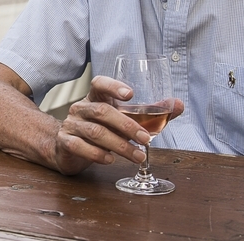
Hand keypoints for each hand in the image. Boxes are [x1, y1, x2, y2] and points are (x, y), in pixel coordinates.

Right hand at [53, 75, 183, 174]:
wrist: (68, 147)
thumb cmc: (102, 129)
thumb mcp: (123, 119)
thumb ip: (150, 112)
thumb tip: (178, 105)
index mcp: (95, 97)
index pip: (99, 83)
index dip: (113, 86)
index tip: (130, 94)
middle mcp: (81, 108)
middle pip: (102, 111)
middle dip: (127, 125)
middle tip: (146, 139)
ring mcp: (71, 124)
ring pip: (95, 132)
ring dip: (120, 145)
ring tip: (138, 156)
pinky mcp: (65, 142)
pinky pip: (80, 146)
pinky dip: (97, 154)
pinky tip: (110, 160)